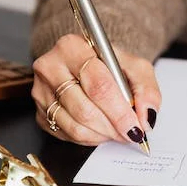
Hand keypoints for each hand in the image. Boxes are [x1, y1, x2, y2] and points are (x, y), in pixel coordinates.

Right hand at [31, 34, 160, 146]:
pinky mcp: (40, 112)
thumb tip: (146, 116)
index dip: (120, 112)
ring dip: (102, 135)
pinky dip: (89, 138)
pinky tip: (100, 129)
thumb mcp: (134, 67)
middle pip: (85, 109)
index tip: (136, 127)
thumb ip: (146, 89)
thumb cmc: (109, 66)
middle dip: (112, 127)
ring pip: (75, 126)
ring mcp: (41, 91)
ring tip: (117, 131)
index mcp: (72, 47)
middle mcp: (50, 67)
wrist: (86, 65)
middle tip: (130, 134)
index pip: (98, 85)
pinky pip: (67, 134)